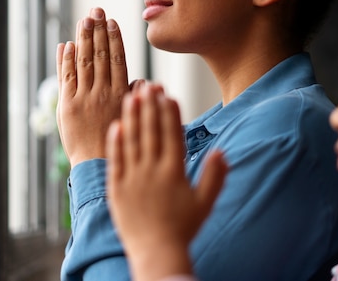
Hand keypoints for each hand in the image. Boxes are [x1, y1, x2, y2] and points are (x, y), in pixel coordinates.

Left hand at [56, 7, 129, 166]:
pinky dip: (65, 60)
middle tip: (96, 11)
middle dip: (97, 30)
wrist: (96, 165)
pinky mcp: (67, 106)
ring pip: (83, 62)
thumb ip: (133, 96)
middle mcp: (102, 92)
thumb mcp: (132, 117)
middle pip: (99, 55)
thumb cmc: (119, 142)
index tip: (112, 22)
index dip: (114, 38)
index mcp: (120, 94)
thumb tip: (142, 80)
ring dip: (82, 38)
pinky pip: (66, 77)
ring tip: (83, 20)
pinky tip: (66, 45)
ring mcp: (83, 98)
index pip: (117, 59)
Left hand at [106, 84, 227, 280]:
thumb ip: (215, 176)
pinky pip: (115, 161)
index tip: (168, 94)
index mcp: (174, 172)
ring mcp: (132, 178)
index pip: (171, 135)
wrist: (156, 253)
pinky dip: (115, 142)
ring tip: (131, 95)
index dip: (169, 113)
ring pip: (131, 141)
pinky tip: (115, 125)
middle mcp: (152, 171)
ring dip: (131, 117)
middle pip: (151, 132)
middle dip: (149, 106)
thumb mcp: (205, 203)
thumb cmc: (183, 229)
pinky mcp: (117, 188)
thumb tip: (222, 152)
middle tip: (148, 84)